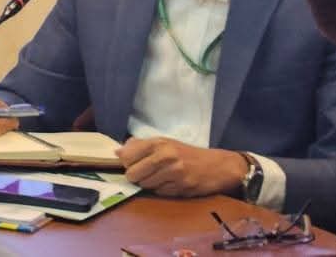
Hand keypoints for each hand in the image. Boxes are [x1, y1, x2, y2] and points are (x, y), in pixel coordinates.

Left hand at [118, 137, 245, 196]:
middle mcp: (166, 156)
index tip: (131, 164)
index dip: (126, 163)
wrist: (218, 166)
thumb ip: (140, 145)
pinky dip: (161, 190)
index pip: (127, 156)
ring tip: (159, 178)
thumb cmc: (187, 153)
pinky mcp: (182, 187)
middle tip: (144, 174)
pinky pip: (160, 193)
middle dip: (135, 176)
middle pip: (133, 174)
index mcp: (158, 143)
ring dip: (149, 184)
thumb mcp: (164, 142)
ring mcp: (174, 173)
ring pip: (145, 185)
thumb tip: (117, 152)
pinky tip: (170, 184)